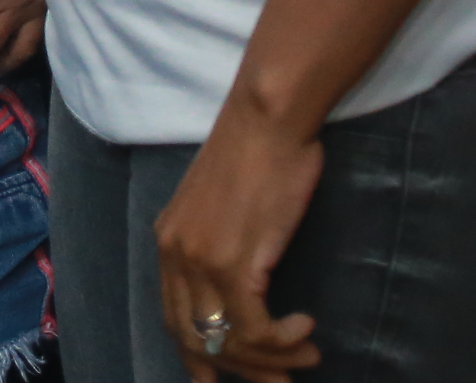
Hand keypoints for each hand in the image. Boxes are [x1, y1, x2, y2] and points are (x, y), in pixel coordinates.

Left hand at [156, 103, 325, 376]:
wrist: (267, 119)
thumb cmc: (258, 154)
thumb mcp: (222, 206)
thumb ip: (219, 244)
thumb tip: (242, 288)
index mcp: (167, 240)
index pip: (173, 318)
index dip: (198, 357)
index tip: (218, 381)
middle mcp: (175, 253)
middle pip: (195, 339)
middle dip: (239, 371)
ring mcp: (201, 259)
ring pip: (229, 341)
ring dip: (274, 360)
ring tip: (307, 355)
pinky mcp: (234, 261)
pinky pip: (255, 328)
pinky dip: (284, 339)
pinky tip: (306, 327)